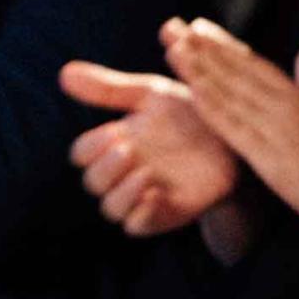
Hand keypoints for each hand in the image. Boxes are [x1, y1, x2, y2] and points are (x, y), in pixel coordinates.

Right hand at [63, 61, 242, 236]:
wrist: (235, 140)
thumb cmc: (189, 115)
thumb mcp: (151, 95)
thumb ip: (110, 89)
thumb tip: (64, 73)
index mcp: (115, 143)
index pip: (83, 153)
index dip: (91, 147)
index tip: (114, 132)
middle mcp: (124, 173)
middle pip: (93, 181)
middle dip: (105, 168)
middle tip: (127, 149)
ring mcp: (142, 196)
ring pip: (111, 207)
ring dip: (121, 192)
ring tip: (144, 171)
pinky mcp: (164, 214)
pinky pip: (138, 225)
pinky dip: (141, 213)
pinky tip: (156, 193)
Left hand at [164, 23, 298, 238]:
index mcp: (297, 95)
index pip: (253, 62)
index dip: (224, 44)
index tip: (199, 27)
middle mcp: (283, 105)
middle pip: (236, 71)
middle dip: (203, 49)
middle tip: (173, 28)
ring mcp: (275, 129)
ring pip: (230, 94)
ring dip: (200, 71)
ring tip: (173, 50)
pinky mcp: (268, 157)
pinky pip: (235, 129)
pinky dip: (213, 109)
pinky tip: (192, 94)